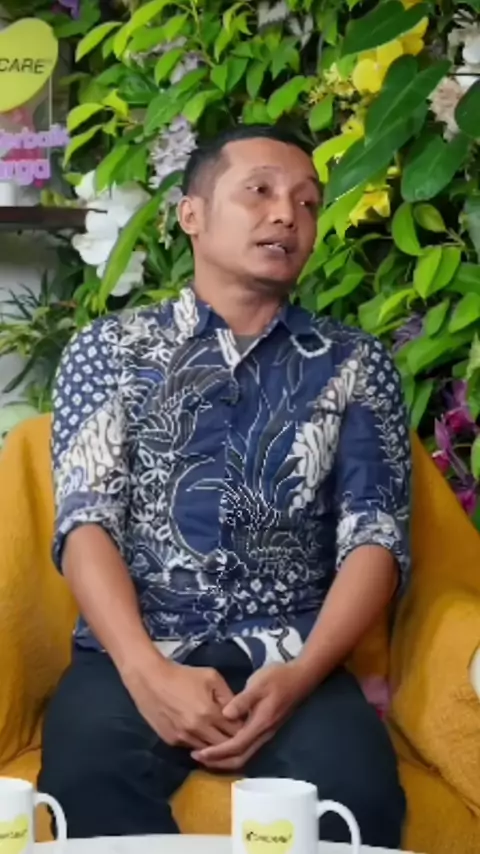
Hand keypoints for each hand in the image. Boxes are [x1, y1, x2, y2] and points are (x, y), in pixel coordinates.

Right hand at [123, 651, 241, 750]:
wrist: (150, 679)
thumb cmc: (182, 675)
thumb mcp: (211, 677)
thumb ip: (228, 696)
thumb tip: (239, 712)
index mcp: (210, 713)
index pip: (235, 732)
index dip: (242, 729)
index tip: (243, 724)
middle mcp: (197, 730)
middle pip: (223, 746)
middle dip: (231, 741)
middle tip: (233, 732)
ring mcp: (183, 738)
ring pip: (208, 752)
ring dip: (215, 745)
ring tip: (219, 734)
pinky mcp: (171, 741)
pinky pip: (191, 747)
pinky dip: (199, 743)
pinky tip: (201, 733)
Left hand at [192, 662, 310, 770]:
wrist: (300, 678)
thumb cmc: (278, 678)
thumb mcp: (258, 684)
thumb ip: (242, 700)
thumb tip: (225, 715)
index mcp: (260, 724)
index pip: (236, 746)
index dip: (217, 752)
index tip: (199, 754)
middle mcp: (263, 734)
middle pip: (240, 758)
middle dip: (218, 762)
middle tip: (197, 757)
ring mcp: (265, 733)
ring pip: (244, 755)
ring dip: (224, 758)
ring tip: (205, 754)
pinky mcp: (265, 730)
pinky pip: (246, 748)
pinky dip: (231, 751)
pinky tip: (220, 743)